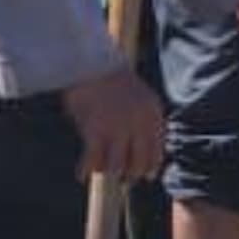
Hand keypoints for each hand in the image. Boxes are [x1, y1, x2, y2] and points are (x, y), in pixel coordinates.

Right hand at [60, 67, 165, 183]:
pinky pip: (92, 161)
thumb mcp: (139, 97)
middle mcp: (139, 123)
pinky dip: (86, 170)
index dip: (151, 167)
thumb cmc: (110, 80)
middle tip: (121, 177)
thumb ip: (144, 121)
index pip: (157, 151)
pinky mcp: (96, 130)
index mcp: (153, 114)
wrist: (88, 61)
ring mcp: (118, 128)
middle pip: (138, 164)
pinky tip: (81, 175)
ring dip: (107, 171)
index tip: (146, 176)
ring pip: (116, 167)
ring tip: (99, 170)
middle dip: (129, 174)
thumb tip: (141, 152)